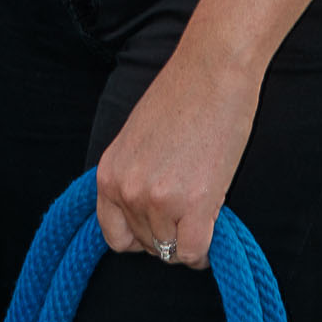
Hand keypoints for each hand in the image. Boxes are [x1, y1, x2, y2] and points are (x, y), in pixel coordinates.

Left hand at [94, 44, 260, 268]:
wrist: (213, 69)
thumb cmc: (180, 95)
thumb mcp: (136, 139)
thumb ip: (134, 176)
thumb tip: (145, 213)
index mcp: (108, 174)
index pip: (114, 236)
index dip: (139, 237)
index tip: (158, 226)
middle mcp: (128, 190)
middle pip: (148, 245)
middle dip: (168, 232)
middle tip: (187, 207)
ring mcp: (159, 200)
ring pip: (172, 251)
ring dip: (188, 238)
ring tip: (202, 209)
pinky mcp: (194, 205)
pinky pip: (193, 253)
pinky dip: (204, 251)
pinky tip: (212, 228)